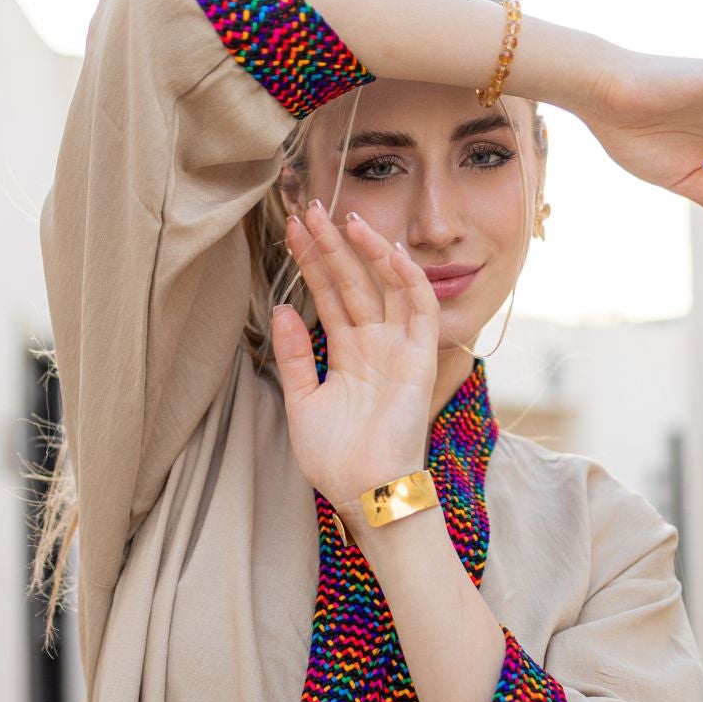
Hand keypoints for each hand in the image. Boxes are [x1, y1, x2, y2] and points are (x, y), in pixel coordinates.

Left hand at [270, 200, 438, 510]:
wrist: (365, 493)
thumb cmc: (336, 459)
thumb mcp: (302, 401)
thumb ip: (293, 355)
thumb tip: (281, 308)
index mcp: (348, 354)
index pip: (329, 296)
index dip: (311, 263)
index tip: (291, 230)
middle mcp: (375, 345)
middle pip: (352, 283)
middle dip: (331, 246)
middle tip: (309, 209)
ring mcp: (399, 348)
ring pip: (384, 285)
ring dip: (365, 251)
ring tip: (340, 217)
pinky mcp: (420, 357)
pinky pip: (419, 307)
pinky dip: (405, 276)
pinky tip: (385, 247)